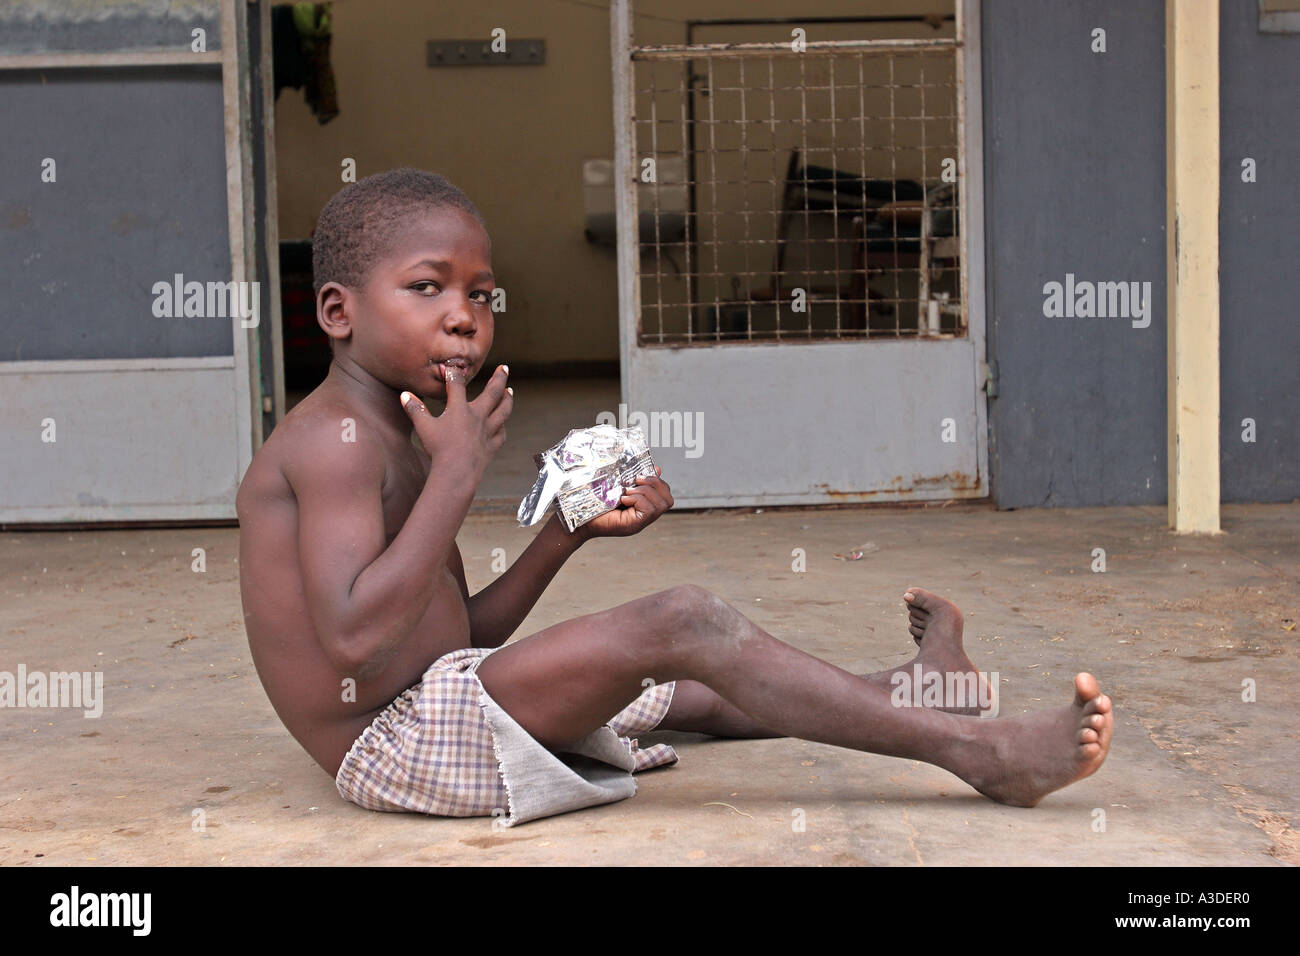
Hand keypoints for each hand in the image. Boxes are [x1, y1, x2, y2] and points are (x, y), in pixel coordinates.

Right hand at [400, 365, 512, 480]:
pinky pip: (501, 434)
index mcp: (460, 409)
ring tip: (510, 391)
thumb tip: (404, 394)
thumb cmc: (438, 449)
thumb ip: (415, 409)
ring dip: (507, 399)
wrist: (457, 472)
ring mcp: (487, 431)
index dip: (454, 373)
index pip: (457, 384)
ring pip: (503, 411)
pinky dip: (502, 428)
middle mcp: (478, 416)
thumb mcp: (423, 427)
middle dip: (499, 378)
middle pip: (492, 392)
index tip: (453, 365)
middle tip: (505, 368)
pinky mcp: (491, 446)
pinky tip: (502, 425)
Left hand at [579, 466, 672, 537]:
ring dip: (646, 492)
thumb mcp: (617, 485)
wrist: (577, 517)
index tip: (640, 474)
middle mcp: (644, 516)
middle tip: (636, 480)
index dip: (658, 481)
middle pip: (668, 500)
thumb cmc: (593, 502)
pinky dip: (638, 499)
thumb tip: (657, 469)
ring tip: (627, 491)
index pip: (665, 494)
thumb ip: (635, 479)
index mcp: (642, 505)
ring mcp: (641, 522)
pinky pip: (650, 510)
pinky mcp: (634, 525)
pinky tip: (623, 499)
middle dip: (656, 484)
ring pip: (662, 504)